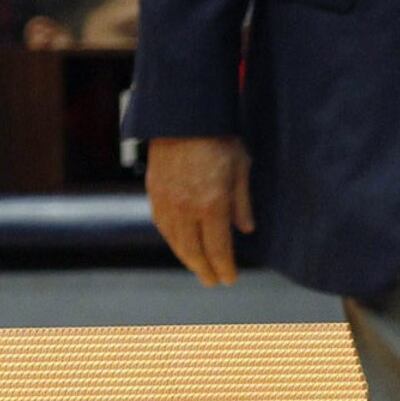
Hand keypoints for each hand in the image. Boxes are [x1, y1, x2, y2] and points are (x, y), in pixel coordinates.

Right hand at [147, 136, 252, 285]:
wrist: (182, 118)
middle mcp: (186, 209)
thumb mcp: (241, 167)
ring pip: (175, 242)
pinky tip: (180, 246)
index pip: (218, 247)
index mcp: (212, 204)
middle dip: (205, 269)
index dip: (224, 267)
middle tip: (213, 282)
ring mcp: (166, 203)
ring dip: (187, 258)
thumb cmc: (219, 139)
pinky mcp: (153, 194)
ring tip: (199, 269)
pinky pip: (162, 227)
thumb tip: (245, 230)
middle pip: (194, 250)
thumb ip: (242, 203)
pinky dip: (172, 241)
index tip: (230, 279)